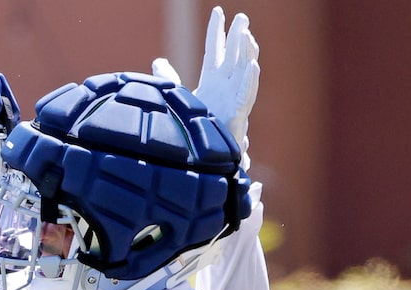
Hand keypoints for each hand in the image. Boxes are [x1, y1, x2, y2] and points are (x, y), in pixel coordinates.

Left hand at [155, 9, 258, 153]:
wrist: (199, 154)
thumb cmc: (194, 125)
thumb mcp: (179, 95)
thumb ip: (169, 77)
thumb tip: (158, 62)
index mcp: (211, 78)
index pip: (215, 48)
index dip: (216, 30)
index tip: (218, 11)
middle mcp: (224, 85)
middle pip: (233, 54)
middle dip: (237, 35)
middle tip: (242, 17)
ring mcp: (232, 98)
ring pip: (244, 70)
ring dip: (247, 52)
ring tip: (248, 35)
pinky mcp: (237, 114)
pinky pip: (246, 94)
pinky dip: (250, 79)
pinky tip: (252, 64)